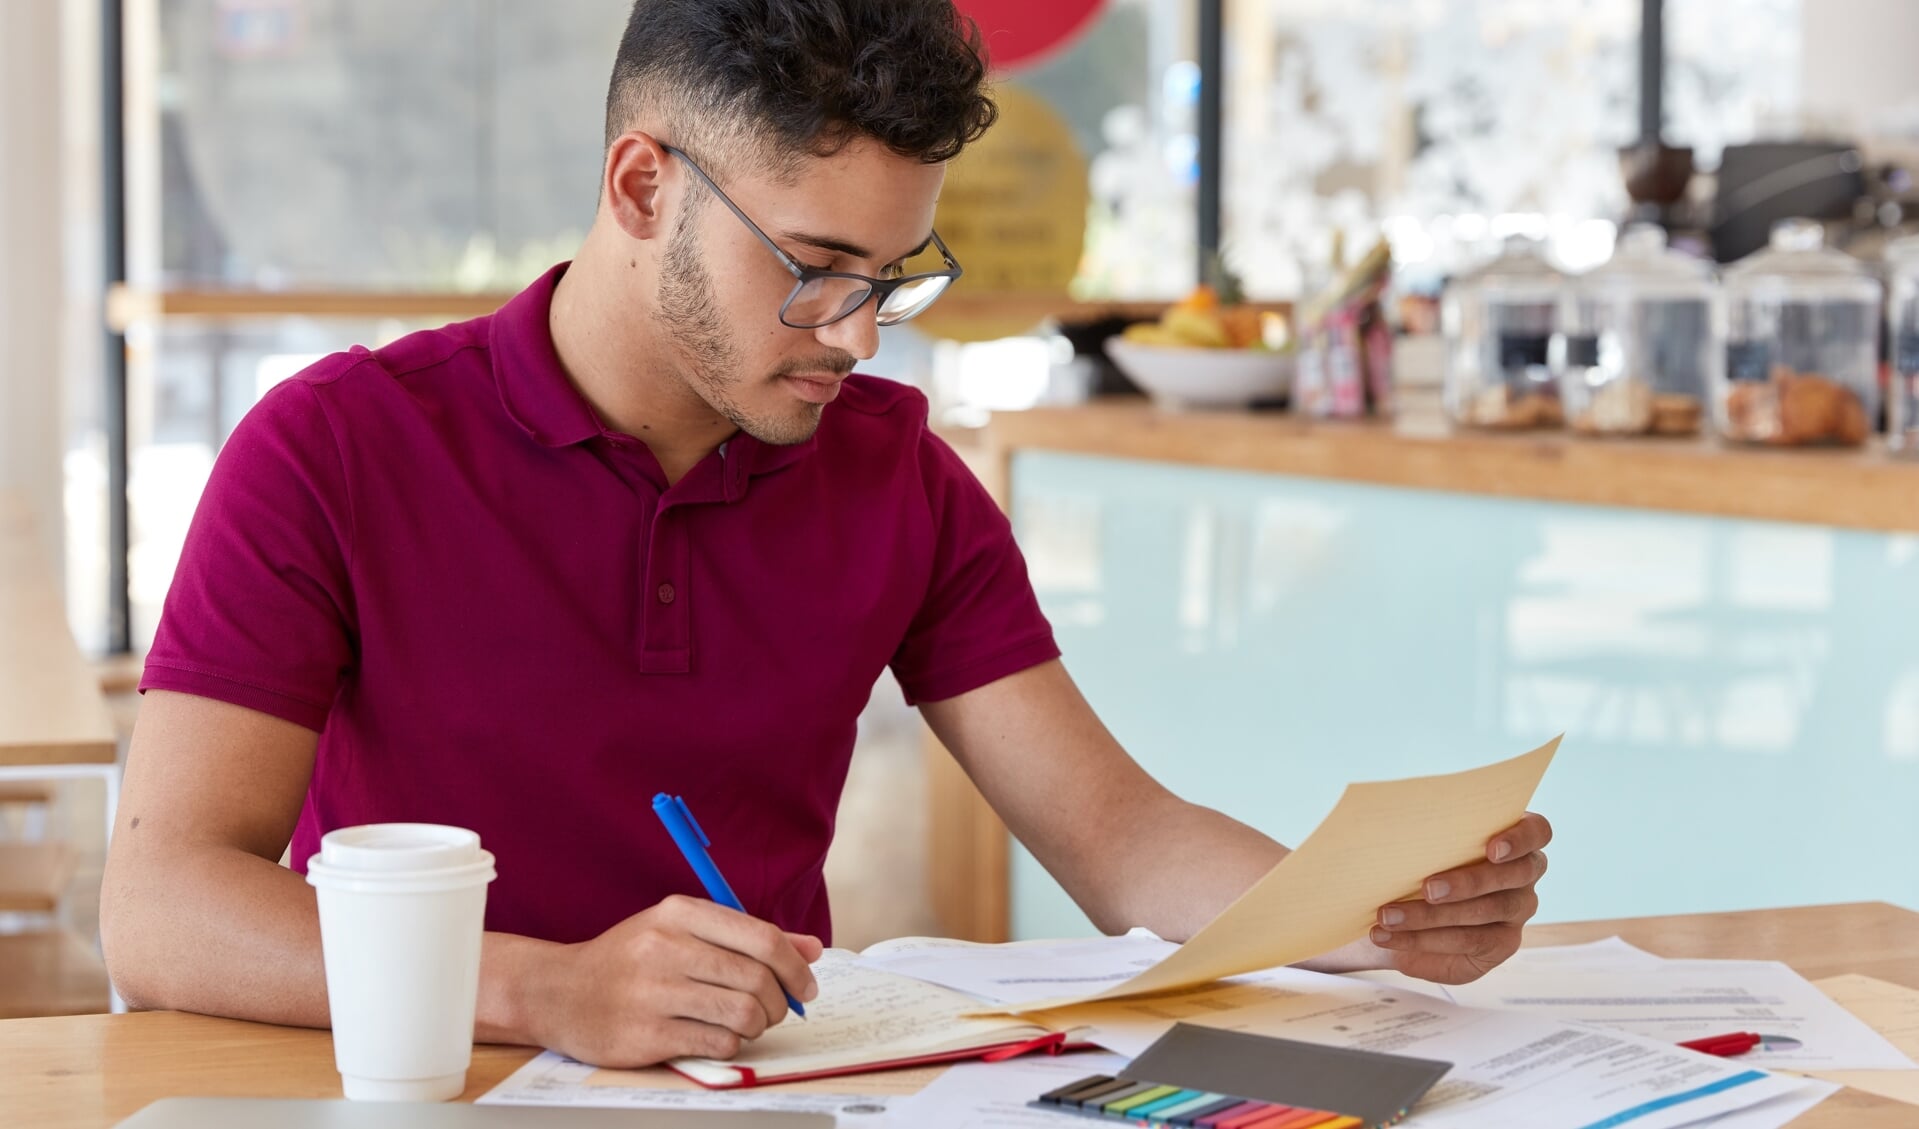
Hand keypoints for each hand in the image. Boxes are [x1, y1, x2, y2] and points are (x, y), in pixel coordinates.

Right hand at [530, 894, 822, 1066]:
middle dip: (780, 1001)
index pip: (762, 937)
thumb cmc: (630, 960)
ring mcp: (654, 992)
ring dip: (758, 1025)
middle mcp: (666, 948)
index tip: (806, 984)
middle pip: (758, 979)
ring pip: (743, 1014)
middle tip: (776, 1009)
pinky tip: (718, 1036)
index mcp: (679, 913)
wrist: (559, 992)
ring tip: (748, 1023)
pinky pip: (718, 1044)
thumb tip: (810, 950)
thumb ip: (746, 937)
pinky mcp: (647, 1034)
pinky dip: (731, 1045)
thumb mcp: (681, 930)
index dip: (795, 966)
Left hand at [1367, 812, 1551, 984]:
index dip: (1520, 838)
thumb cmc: (1413, 869)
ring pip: (1487, 909)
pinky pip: (1470, 940)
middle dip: (1469, 882)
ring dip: (1433, 915)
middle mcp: (1523, 873)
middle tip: (1427, 888)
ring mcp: (1517, 909)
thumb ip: (1424, 837)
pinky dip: (1424, 938)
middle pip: (1515, 874)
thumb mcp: (1417, 848)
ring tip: (1389, 916)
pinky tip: (1390, 935)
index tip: (1491, 848)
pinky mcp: (1503, 943)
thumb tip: (1392, 824)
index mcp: (1511, 838)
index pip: (1536, 831)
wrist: (1399, 916)